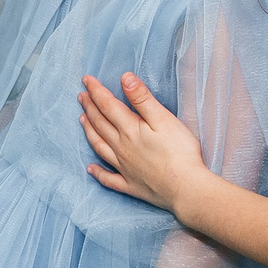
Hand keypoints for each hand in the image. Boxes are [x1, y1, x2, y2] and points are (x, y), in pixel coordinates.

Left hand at [79, 73, 209, 214]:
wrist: (186, 188)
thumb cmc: (180, 152)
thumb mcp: (163, 119)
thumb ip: (143, 99)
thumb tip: (125, 78)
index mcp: (130, 130)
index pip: (107, 105)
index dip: (96, 91)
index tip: (86, 79)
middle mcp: (121, 148)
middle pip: (100, 124)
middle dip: (89, 107)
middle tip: (81, 96)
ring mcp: (124, 167)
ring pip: (99, 146)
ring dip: (89, 132)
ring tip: (81, 121)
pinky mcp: (131, 185)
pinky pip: (109, 178)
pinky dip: (98, 172)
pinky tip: (90, 169)